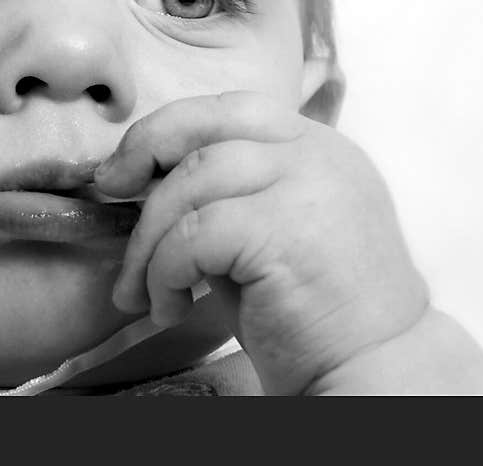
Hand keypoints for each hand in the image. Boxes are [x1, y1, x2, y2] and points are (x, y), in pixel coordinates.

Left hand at [95, 91, 429, 393]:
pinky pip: (194, 234)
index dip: (169, 128)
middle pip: (207, 122)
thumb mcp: (264, 231)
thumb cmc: (309, 312)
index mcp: (317, 146)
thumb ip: (221, 194)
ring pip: (190, 182)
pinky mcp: (289, 229)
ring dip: (147, 241)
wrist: (373, 373)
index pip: (231, 109)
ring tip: (142, 290)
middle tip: (109, 189)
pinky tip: (170, 308)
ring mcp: (310, 185)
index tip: (127, 165)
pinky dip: (164, 272)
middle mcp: (319, 153)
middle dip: (144, 149)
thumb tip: (138, 179)